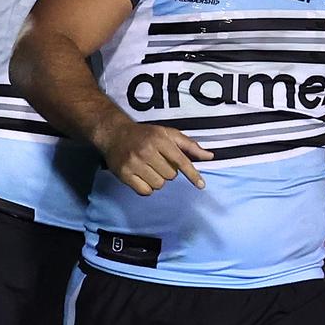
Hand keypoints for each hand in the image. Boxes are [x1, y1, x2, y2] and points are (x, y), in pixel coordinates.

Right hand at [93, 121, 212, 195]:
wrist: (115, 134)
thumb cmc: (146, 134)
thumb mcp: (168, 133)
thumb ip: (189, 145)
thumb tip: (209, 156)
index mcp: (160, 140)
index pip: (181, 161)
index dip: (192, 174)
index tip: (201, 185)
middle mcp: (147, 151)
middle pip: (170, 175)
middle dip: (168, 171)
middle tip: (158, 162)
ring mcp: (134, 163)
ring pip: (159, 184)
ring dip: (158, 180)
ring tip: (149, 168)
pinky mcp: (124, 174)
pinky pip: (145, 191)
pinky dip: (147, 187)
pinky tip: (142, 176)